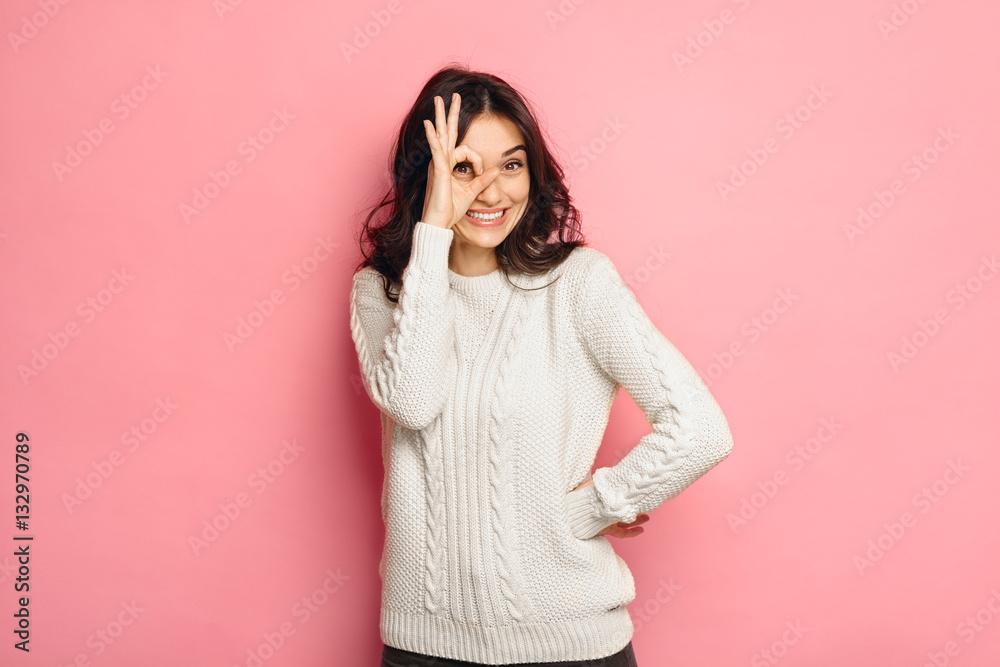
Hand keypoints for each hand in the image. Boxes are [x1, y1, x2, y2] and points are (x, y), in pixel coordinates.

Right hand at [420, 92, 500, 229]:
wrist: (439, 223)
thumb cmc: (451, 209)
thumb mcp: (472, 192)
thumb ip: (483, 179)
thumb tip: (495, 170)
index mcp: (449, 165)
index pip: (465, 149)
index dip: (477, 159)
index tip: (481, 172)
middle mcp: (442, 161)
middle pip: (447, 132)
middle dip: (450, 113)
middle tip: (451, 96)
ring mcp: (438, 164)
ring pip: (442, 135)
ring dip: (441, 116)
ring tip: (439, 100)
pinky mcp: (439, 170)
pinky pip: (436, 150)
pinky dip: (433, 137)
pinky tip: (429, 124)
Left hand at [571, 478, 650, 538]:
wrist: (573, 511)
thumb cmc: (581, 495)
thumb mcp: (596, 483)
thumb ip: (606, 480)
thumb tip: (617, 472)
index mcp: (605, 498)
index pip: (620, 497)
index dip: (629, 496)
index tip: (639, 492)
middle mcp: (607, 509)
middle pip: (624, 509)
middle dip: (636, 507)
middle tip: (646, 504)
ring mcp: (607, 520)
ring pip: (625, 521)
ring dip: (637, 519)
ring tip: (647, 516)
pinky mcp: (607, 528)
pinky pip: (622, 533)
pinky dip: (631, 532)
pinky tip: (641, 530)